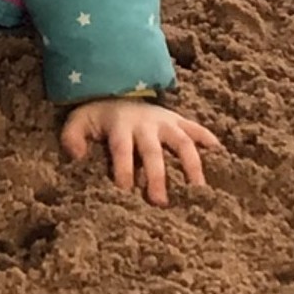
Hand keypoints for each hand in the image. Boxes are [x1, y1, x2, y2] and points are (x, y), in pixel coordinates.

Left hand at [60, 99, 218, 207]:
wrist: (119, 90)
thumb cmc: (100, 117)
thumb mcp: (79, 122)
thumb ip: (73, 137)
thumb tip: (77, 156)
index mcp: (120, 126)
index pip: (122, 148)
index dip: (124, 168)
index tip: (126, 191)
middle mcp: (146, 124)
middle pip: (153, 151)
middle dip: (157, 176)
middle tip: (160, 203)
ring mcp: (165, 122)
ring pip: (182, 141)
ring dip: (191, 164)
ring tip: (198, 190)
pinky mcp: (178, 121)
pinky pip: (196, 128)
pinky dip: (208, 139)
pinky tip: (221, 155)